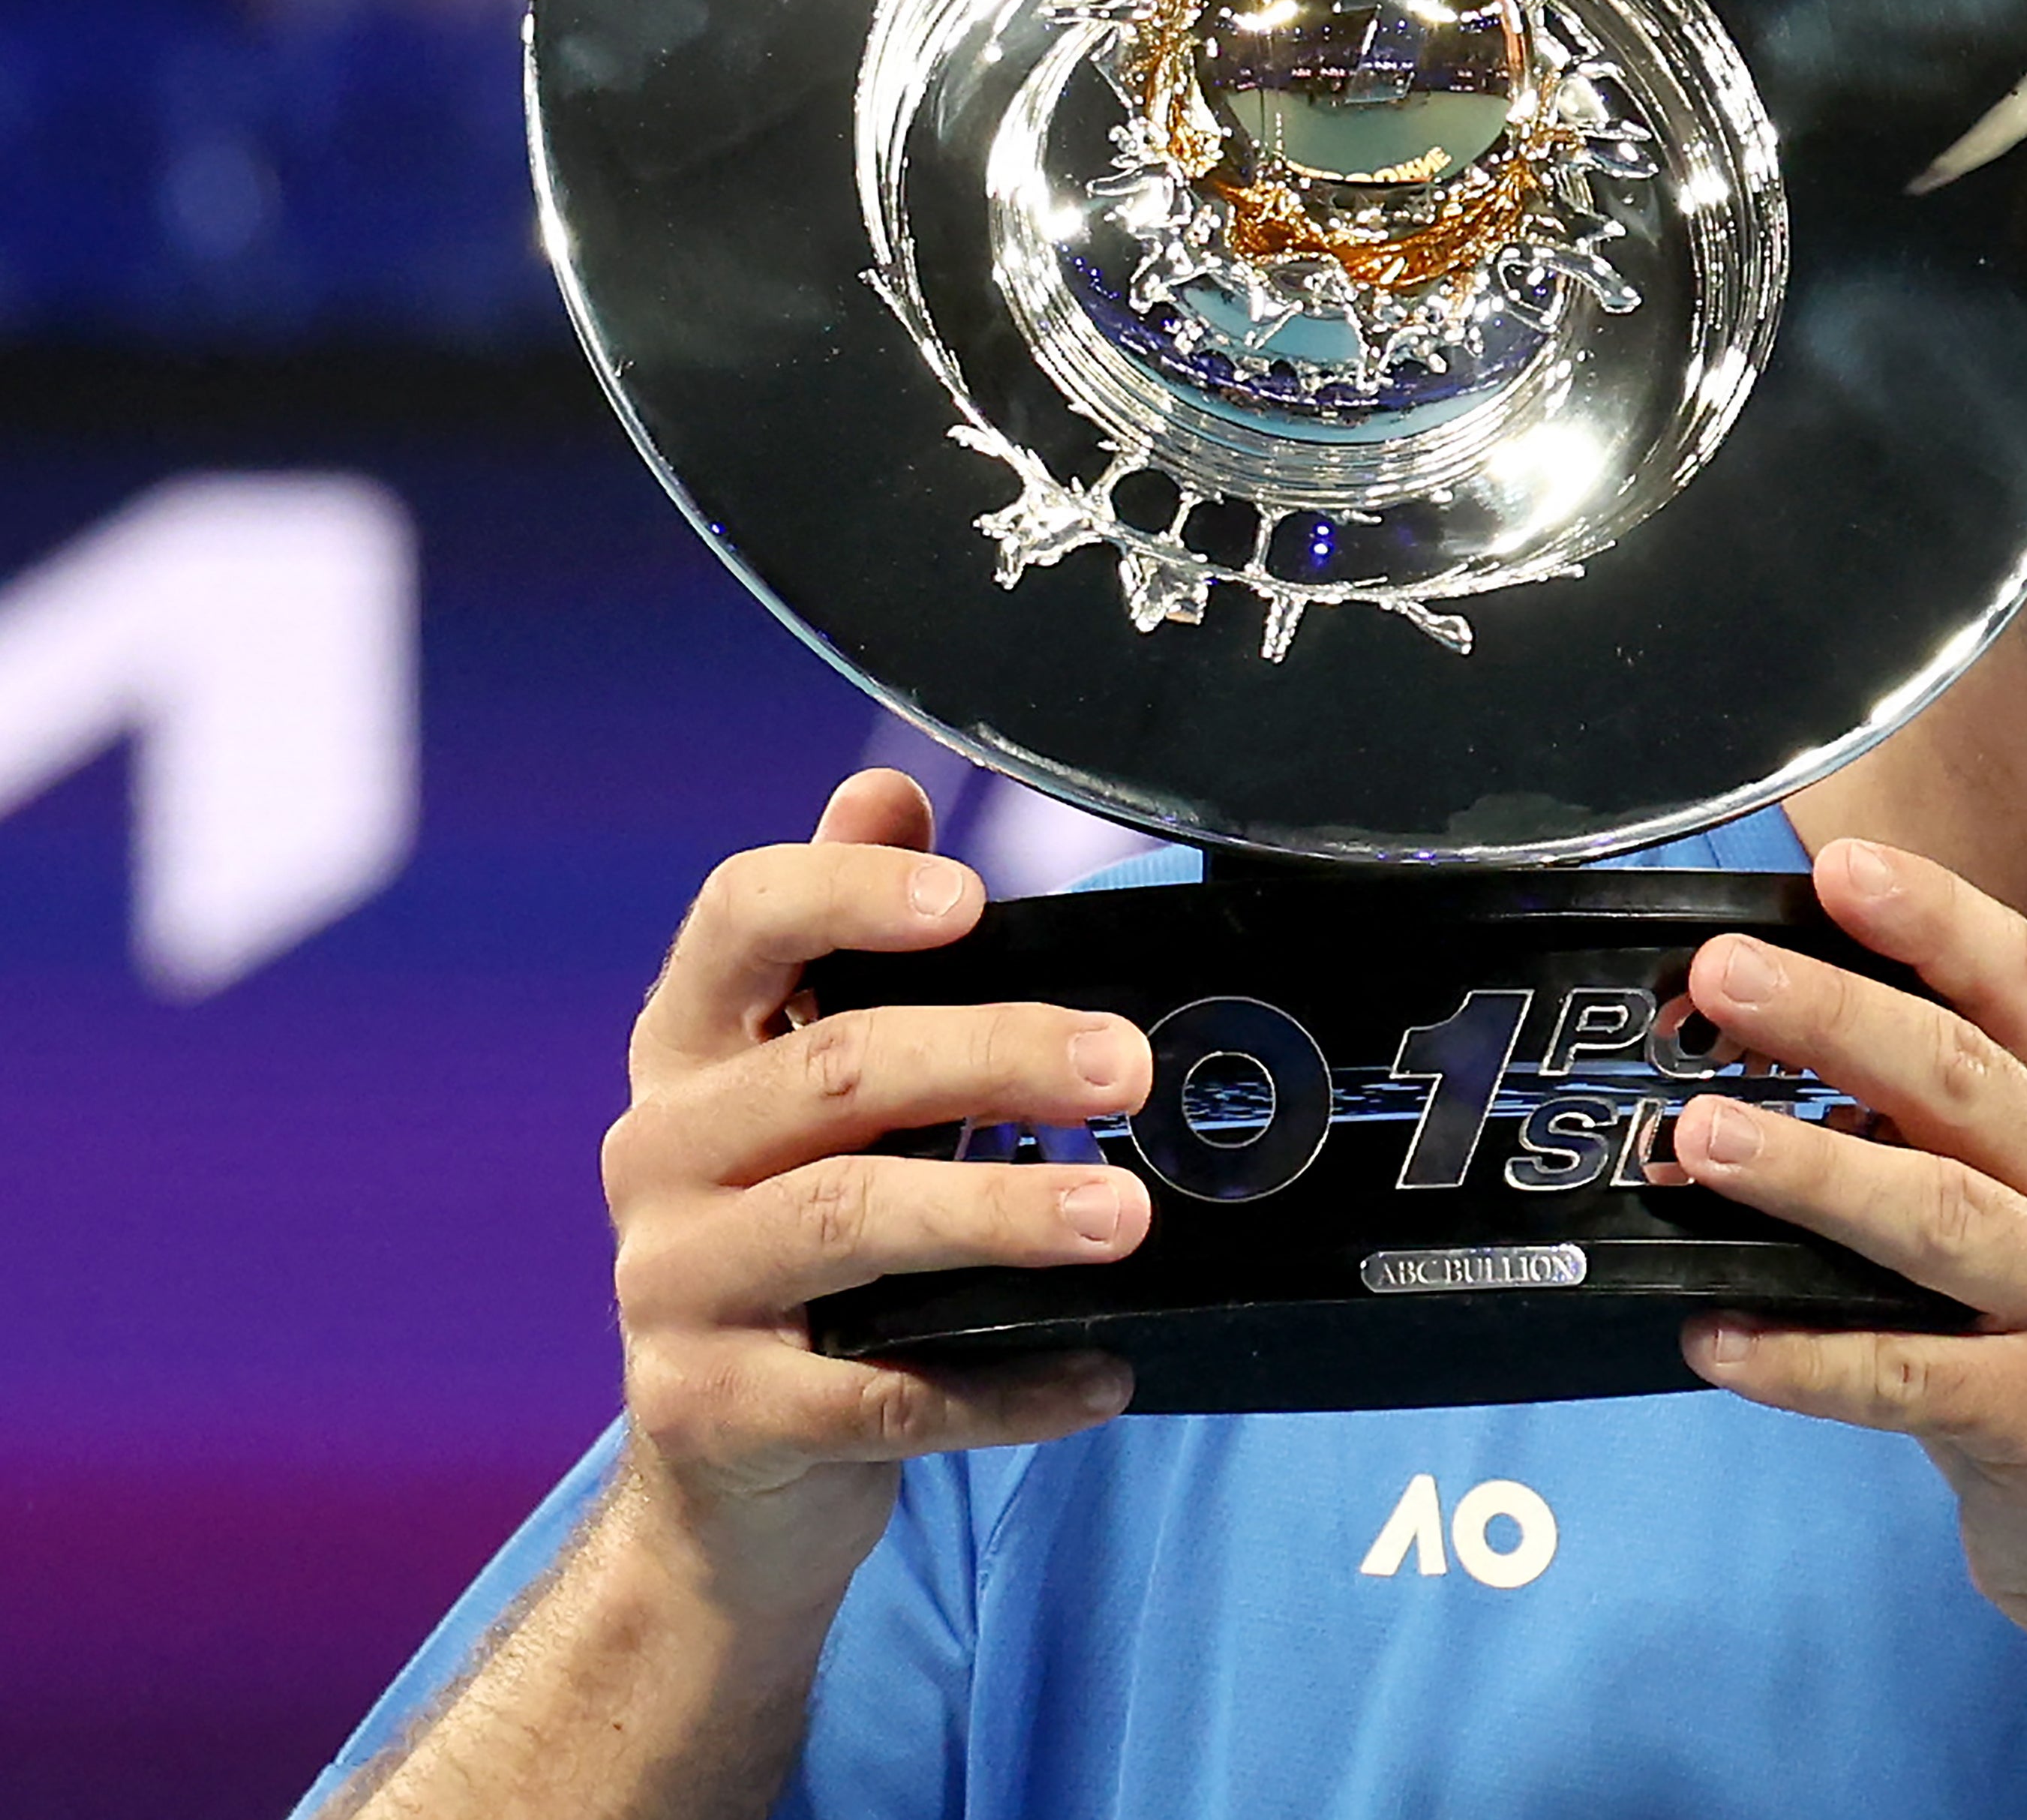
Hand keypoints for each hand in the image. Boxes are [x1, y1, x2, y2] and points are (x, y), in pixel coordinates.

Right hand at [596, 769, 1151, 1615]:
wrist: (723, 1475)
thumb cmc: (799, 1239)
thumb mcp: (809, 1086)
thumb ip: (847, 944)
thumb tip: (883, 791)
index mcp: (690, 1052)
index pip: (739, 924)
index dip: (846, 893)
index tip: (969, 895)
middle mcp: (660, 1156)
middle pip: (834, 1073)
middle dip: (996, 1055)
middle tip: (1125, 1065)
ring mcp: (672, 1290)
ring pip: (845, 1224)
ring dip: (1001, 1213)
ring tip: (1125, 1216)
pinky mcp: (712, 1415)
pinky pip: (877, 1396)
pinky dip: (1001, 1385)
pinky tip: (1096, 1373)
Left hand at [1666, 840, 2026, 1659]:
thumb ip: (1921, 1135)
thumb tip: (1746, 1066)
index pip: (2018, 984)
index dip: (1931, 917)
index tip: (1837, 865)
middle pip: (1965, 1080)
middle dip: (1839, 1016)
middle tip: (1725, 977)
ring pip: (1939, 1215)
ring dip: (1813, 1169)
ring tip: (1701, 1138)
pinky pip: (1906, 1378)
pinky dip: (1801, 1358)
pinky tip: (1712, 1338)